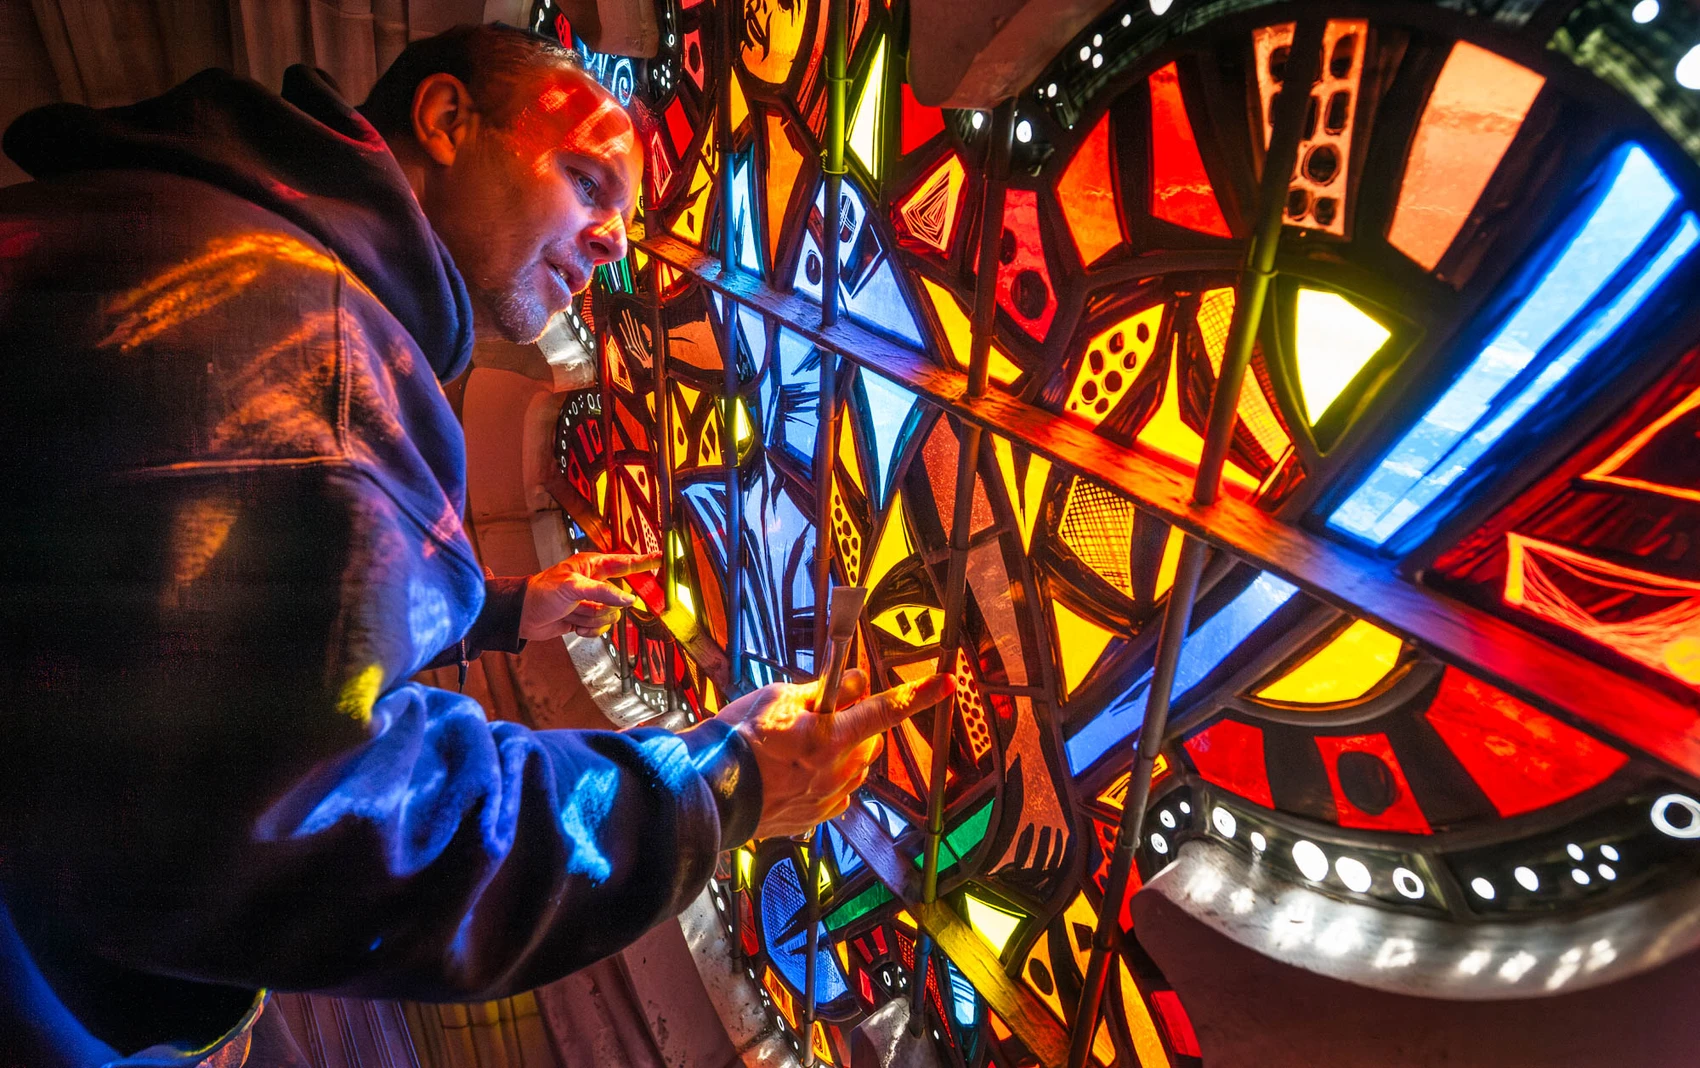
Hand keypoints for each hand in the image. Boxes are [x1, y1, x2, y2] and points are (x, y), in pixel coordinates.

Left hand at [519, 551, 660, 640]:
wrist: (522, 616)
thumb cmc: (542, 593)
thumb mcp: (573, 587)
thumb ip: (603, 592)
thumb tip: (628, 600)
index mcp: (592, 566)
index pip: (624, 563)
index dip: (643, 562)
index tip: (661, 560)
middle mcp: (594, 583)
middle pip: (620, 597)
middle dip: (604, 606)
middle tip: (584, 605)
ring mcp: (591, 602)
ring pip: (611, 615)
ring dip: (593, 619)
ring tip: (574, 614)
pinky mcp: (586, 619)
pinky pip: (601, 628)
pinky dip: (589, 630)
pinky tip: (574, 625)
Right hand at [715, 669, 955, 838]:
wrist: (708, 793)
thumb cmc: (737, 740)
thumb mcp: (777, 697)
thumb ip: (822, 690)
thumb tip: (854, 681)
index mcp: (828, 735)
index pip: (885, 708)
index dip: (919, 695)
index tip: (948, 684)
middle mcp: (836, 769)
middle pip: (870, 739)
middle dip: (856, 725)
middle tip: (820, 717)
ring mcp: (829, 797)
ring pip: (856, 766)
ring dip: (841, 752)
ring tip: (799, 748)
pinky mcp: (819, 817)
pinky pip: (838, 790)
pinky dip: (826, 778)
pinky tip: (795, 774)